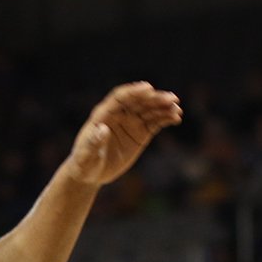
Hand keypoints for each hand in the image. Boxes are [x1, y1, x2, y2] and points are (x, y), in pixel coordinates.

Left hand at [64, 82, 181, 186]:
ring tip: (177, 109)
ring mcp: (131, 122)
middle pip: (139, 101)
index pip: (120, 97)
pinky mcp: (140, 133)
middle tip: (172, 99)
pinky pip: (155, 122)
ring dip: (164, 107)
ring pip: (150, 110)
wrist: (90, 173)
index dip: (134, 91)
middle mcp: (119, 114)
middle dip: (155, 98)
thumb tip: (102, 129)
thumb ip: (92, 143)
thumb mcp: (85, 156)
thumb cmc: (84, 163)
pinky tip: (176, 118)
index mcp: (103, 114)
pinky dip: (166, 118)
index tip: (149, 88)